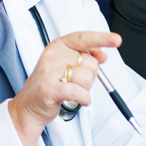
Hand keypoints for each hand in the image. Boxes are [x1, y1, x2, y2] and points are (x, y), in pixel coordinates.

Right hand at [8, 31, 114, 145]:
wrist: (28, 106)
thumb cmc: (50, 84)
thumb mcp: (65, 64)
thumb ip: (84, 57)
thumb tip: (103, 55)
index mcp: (58, 46)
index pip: (83, 38)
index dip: (102, 38)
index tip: (117, 39)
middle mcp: (53, 55)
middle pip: (90, 62)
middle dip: (90, 76)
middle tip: (76, 82)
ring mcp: (49, 72)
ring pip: (86, 78)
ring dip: (85, 89)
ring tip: (73, 91)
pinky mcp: (49, 89)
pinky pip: (79, 92)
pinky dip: (85, 98)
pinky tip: (80, 100)